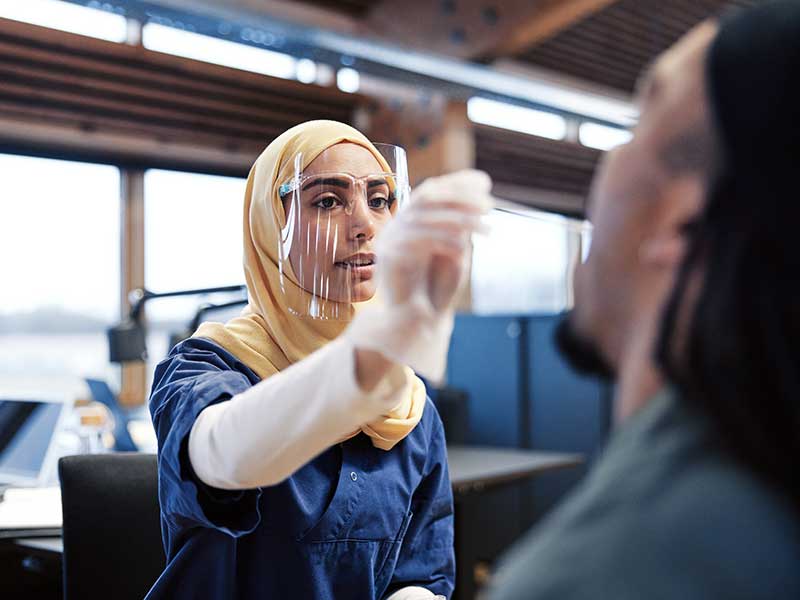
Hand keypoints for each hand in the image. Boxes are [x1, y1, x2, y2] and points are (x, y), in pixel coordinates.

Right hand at [346, 170, 492, 382]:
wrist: (417, 321)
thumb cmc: (436, 286)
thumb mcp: (455, 247)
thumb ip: (462, 221)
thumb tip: (480, 185)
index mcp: (410, 221)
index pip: (431, 191)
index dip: (458, 184)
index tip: (485, 183)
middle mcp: (397, 226)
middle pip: (427, 197)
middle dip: (461, 198)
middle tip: (489, 206)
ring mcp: (390, 240)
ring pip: (427, 217)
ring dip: (461, 220)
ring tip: (487, 229)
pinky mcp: (389, 257)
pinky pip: (420, 240)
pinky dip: (445, 240)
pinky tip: (464, 248)